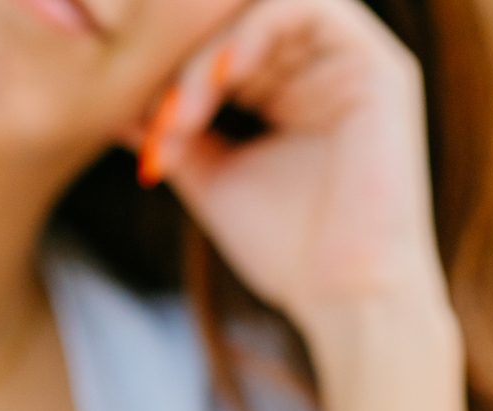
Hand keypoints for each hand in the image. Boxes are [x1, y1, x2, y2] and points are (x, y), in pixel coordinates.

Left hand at [138, 0, 449, 339]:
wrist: (348, 300)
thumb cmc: (287, 251)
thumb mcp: (211, 176)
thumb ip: (172, 128)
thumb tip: (113, 99)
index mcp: (288, 90)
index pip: (216, 42)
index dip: (167, 69)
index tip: (133, 120)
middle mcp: (323, 67)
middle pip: (235, 19)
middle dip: (180, 60)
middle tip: (153, 115)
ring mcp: (353, 62)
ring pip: (262, 10)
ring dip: (209, 51)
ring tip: (183, 110)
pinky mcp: (379, 66)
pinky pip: (307, 10)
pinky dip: (253, 32)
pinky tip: (219, 75)